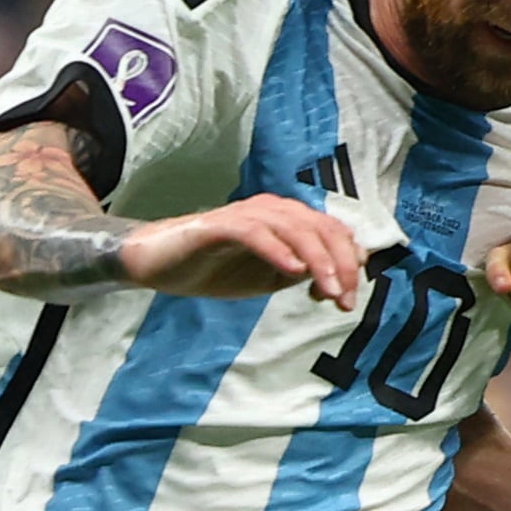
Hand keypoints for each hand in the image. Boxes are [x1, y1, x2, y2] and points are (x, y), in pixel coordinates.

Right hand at [118, 194, 367, 309]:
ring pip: (294, 228)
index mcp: (286, 219)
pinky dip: (278, 251)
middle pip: (319, 227)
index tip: (350, 296)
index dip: (347, 261)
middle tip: (344, 300)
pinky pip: (255, 233)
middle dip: (339, 265)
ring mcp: (245, 215)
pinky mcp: (219, 226)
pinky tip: (292, 272)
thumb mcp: (268, 278)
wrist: (160, 265)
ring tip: (328, 291)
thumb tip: (334, 278)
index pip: (330, 231)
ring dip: (317, 260)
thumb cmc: (215, 268)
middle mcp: (270, 209)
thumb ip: (301, 273)